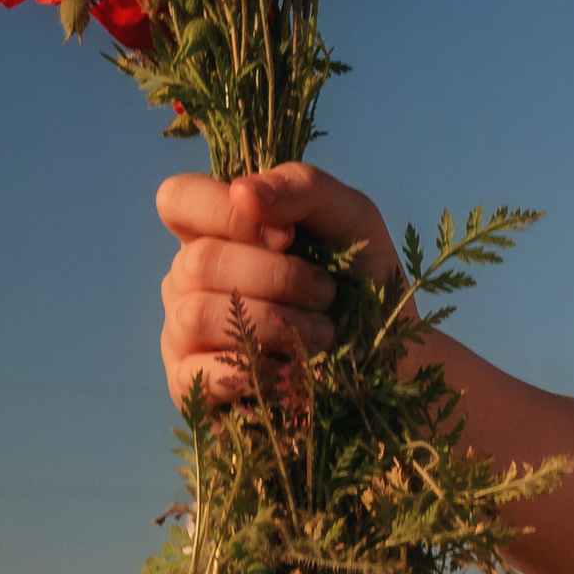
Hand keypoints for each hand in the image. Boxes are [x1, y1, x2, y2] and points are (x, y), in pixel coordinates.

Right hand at [156, 160, 403, 409]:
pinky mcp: (192, 385)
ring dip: (273, 322)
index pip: (178, 199)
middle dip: (277, 277)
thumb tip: (242, 192)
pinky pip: (197, 372)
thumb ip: (303, 187)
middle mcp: (188, 278)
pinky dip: (255, 370)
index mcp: (217, 230)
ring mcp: (182, 332)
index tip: (288, 236)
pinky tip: (293, 372)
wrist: (395, 360)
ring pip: (195, 313)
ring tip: (322, 334)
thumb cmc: (364, 280)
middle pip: (197, 261)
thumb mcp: (350, 217)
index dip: (225, 213)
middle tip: (326, 294)